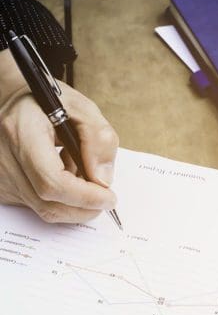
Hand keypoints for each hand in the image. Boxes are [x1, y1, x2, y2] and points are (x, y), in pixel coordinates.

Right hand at [0, 49, 117, 222]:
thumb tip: (103, 180)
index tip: (109, 197)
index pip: (52, 181)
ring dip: (74, 202)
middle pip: (49, 204)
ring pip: (45, 210)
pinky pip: (38, 207)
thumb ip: (99, 140)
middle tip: (105, 196)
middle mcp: (4, 158)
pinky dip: (61, 200)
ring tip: (80, 173)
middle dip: (85, 207)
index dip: (85, 197)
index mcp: (22, 132)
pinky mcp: (4, 189)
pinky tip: (63, 176)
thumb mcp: (82, 108)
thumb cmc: (48, 104)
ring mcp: (1, 176)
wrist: (13, 104)